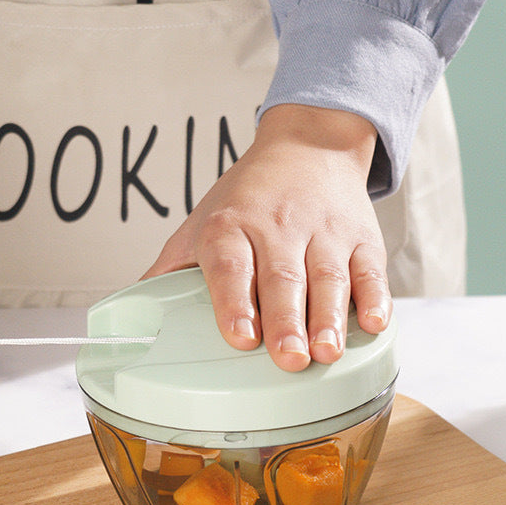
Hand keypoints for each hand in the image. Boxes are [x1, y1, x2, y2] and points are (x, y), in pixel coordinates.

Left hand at [144, 104, 391, 371]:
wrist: (308, 146)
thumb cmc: (245, 199)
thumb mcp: (199, 224)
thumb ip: (169, 271)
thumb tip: (130, 316)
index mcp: (230, 227)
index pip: (231, 267)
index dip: (235, 302)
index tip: (240, 337)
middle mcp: (278, 228)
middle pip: (282, 278)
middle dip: (286, 321)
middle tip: (287, 358)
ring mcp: (323, 232)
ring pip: (328, 278)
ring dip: (328, 318)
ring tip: (325, 353)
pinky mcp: (362, 238)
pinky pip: (370, 269)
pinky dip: (374, 297)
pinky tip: (373, 324)